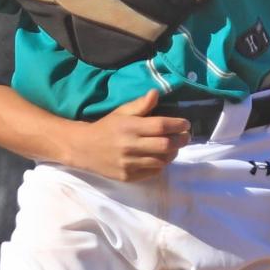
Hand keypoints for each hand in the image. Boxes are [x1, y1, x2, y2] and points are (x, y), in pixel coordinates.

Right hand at [71, 90, 188, 181]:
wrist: (83, 149)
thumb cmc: (106, 127)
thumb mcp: (121, 112)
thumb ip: (140, 105)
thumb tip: (156, 93)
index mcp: (129, 127)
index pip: (160, 126)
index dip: (177, 125)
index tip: (186, 124)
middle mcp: (130, 146)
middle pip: (165, 145)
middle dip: (181, 140)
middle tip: (185, 136)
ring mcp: (129, 164)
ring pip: (162, 161)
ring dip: (172, 153)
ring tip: (174, 147)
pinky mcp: (128, 176)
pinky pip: (153, 172)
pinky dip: (160, 164)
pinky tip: (160, 157)